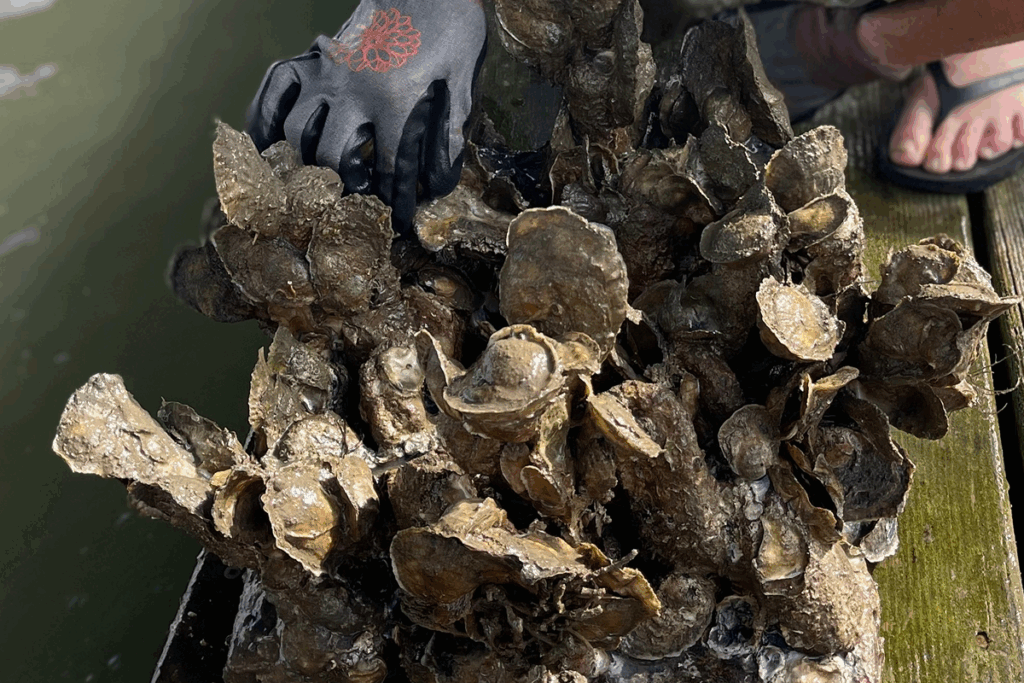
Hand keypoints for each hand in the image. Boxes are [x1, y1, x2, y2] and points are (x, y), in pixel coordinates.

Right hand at [246, 0, 486, 232]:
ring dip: (306, 161)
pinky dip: (264, 115)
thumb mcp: (462, 78)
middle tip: (358, 201)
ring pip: (296, 129)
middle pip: (332, 158)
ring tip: (321, 180)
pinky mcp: (315, 55)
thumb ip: (450, 131)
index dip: (396, 203)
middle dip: (344, 189)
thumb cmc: (450, 25)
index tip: (401, 222)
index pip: (390, 170)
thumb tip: (439, 183)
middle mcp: (352, 90)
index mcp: (394, 101)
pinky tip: (267, 143)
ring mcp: (327, 70)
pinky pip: (275, 87)